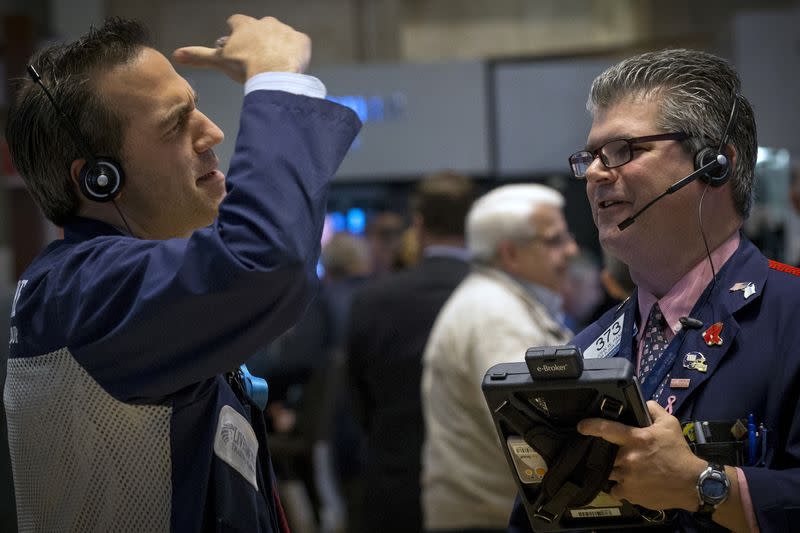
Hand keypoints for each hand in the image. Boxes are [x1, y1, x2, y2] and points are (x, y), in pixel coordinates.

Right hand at [172, 15, 310, 82]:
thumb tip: (177, 55)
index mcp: (244, 25)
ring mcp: (285, 30)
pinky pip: (299, 44)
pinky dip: (295, 53)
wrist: (275, 75)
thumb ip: (198, 56)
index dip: (235, 33)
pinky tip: (290, 65)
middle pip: (260, 28)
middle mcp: (265, 22)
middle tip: (256, 59)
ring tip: (274, 65)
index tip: (235, 42)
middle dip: (258, 40)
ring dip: (278, 46)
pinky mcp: (301, 41)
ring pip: (280, 36)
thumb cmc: (246, 67)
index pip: (236, 22)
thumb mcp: (219, 61)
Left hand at [577, 400, 706, 510]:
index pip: (606, 429)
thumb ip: (654, 410)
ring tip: (626, 469)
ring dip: (615, 470)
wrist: (692, 483)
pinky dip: (619, 487)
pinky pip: (615, 490)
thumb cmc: (679, 453)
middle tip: (621, 455)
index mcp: (636, 439)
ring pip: (609, 472)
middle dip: (610, 454)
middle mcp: (628, 458)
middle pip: (606, 454)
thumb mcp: (670, 425)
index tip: (581, 426)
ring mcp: (627, 477)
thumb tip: (642, 403)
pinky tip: (628, 483)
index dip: (590, 426)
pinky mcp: (630, 494)